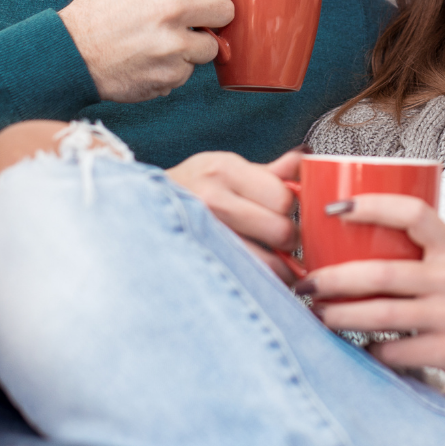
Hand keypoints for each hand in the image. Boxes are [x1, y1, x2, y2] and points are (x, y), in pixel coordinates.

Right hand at [59, 0, 232, 101]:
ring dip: (194, 47)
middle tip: (192, 21)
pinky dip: (175, 68)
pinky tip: (152, 60)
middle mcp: (172, 6)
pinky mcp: (171, 73)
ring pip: (213, 45)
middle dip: (213, 17)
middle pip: (226, 10)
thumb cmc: (102, 10)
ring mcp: (173, 43)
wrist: (71, 53)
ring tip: (165, 43)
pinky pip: (190, 70)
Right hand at [167, 149, 302, 282]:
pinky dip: (261, 284)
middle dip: (289, 240)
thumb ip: (270, 171)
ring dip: (280, 269)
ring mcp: (203, 234)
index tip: (284, 213)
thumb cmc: (191, 190)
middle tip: (280, 240)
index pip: (284, 197)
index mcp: (224, 169)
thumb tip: (307, 160)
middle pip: (281, 231)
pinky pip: (249, 282)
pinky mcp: (198, 264)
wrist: (137, 211)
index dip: (291, 209)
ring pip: (269, 265)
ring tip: (273, 262)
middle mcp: (211, 199)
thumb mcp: (226, 169)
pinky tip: (256, 277)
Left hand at [299, 194, 444, 386]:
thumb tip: (350, 227)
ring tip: (319, 313)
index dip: (372, 206)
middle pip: (383, 273)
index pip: (412, 212)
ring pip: (383, 314)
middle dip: (335, 278)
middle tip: (306, 281)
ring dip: (342, 315)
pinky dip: (373, 349)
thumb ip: (418, 241)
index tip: (334, 208)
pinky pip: (398, 350)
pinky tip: (360, 345)